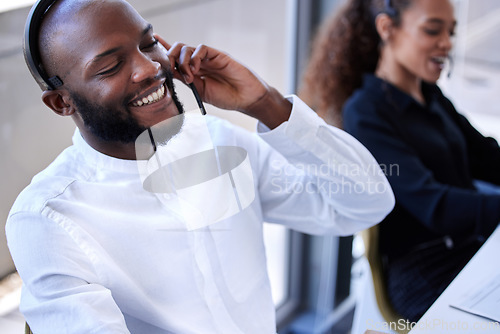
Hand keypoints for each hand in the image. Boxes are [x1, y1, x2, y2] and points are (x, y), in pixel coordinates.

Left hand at [155, 35, 290, 127]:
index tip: (152, 47)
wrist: (246, 98)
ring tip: (189, 76)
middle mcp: (199, 63)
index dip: (164, 52)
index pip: (175, 60)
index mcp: (194, 72)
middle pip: (177, 50)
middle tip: (171, 70)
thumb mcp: (201, 91)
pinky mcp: (218, 54)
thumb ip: (187, 81)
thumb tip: (170, 74)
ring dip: (182, 61)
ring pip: (186, 48)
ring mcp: (208, 58)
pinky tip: (195, 70)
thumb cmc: (227, 97)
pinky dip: (194, 58)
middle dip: (169, 57)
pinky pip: (201, 49)